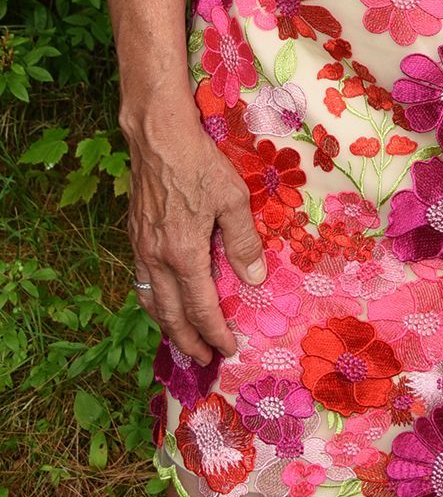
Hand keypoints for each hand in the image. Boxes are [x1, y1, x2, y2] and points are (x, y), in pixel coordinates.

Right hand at [126, 108, 266, 363]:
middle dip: (188, 341)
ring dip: (167, 326)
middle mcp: (158, 259)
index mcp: (184, 254)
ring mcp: (141, 248)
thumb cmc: (200, 164)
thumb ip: (243, 242)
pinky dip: (154, 301)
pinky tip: (163, 300)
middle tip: (204, 358)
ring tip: (182, 339)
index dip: (215, 333)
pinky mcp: (134, 236)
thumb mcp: (233, 199)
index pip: (200, 308)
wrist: (158, 138)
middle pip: (170, 315)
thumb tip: (254, 279)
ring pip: (151, 301)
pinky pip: (142, 281)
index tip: (227, 350)